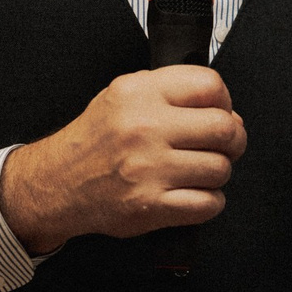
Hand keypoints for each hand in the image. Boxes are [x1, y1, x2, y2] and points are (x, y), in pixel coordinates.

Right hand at [0, 66, 245, 253]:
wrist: (57, 183)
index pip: (209, 85)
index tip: (221, 112)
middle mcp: (143, 128)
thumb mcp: (122, 95)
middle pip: (224, 128)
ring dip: (218, 172)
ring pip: (220, 168)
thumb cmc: (95, 141)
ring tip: (199, 170)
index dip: (225, 101)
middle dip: (234, 139)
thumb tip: (225, 108)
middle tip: (224, 145)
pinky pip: (208, 204)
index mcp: (139, 94)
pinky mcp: (151, 205)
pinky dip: (210, 202)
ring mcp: (148, 169)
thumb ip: (170, 91)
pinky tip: (193, 193)